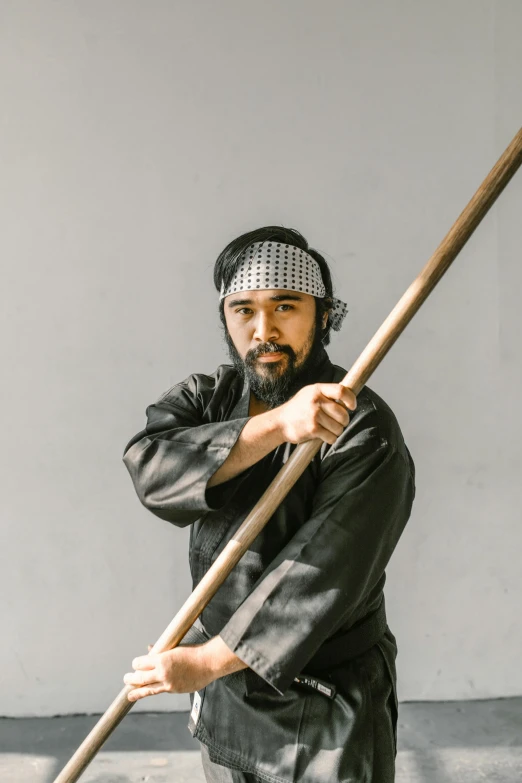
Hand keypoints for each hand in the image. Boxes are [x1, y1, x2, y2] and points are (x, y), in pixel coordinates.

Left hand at [123, 636, 246, 701]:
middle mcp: (163, 672)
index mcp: (162, 659)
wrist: (209, 663)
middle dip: (132, 678)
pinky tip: (145, 693)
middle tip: (126, 678)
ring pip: (148, 688)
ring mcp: (168, 683)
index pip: (142, 663)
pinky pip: (159, 691)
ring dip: (137, 690)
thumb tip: (150, 649)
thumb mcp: (175, 648)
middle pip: (141, 677)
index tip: (135, 664)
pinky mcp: (175, 689)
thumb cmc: (193, 652)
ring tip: (129, 693)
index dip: (136, 664)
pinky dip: (150, 692)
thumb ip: (161, 651)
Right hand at [275, 383, 356, 445]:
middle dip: (344, 420)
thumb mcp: (310, 394)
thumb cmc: (298, 408)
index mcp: (317, 389)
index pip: (341, 391)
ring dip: (337, 431)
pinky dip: (330, 438)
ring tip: (329, 429)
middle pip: (343, 413)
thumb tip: (347, 396)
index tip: (352, 406)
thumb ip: (326, 393)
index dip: (351, 399)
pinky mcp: (312, 429)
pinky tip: (324, 435)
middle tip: (340, 422)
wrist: (280, 422)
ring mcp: (314, 415)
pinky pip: (331, 437)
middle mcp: (316, 401)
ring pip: (339, 427)